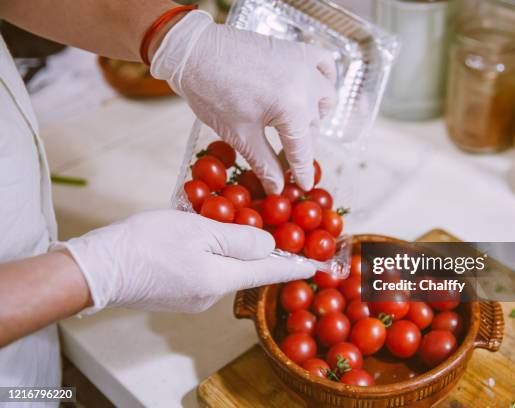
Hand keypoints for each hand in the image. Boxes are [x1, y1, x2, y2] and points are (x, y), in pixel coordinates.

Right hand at [53, 210, 314, 312]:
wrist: (98, 268)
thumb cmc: (147, 244)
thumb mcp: (198, 230)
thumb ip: (240, 239)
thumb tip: (270, 245)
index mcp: (221, 279)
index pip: (272, 272)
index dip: (298, 265)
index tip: (321, 263)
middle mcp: (212, 294)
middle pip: (250, 269)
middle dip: (265, 248)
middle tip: (278, 224)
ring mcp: (195, 297)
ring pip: (227, 268)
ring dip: (236, 246)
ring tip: (237, 220)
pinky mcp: (180, 293)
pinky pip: (208, 270)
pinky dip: (214, 252)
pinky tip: (206, 233)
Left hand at [150, 11, 336, 193]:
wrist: (194, 52)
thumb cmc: (212, 93)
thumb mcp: (240, 135)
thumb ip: (264, 163)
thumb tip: (277, 188)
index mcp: (293, 108)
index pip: (303, 149)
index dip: (302, 172)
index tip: (303, 186)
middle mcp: (306, 85)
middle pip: (314, 126)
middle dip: (302, 145)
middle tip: (285, 159)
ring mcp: (304, 64)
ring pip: (326, 98)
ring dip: (316, 116)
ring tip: (295, 126)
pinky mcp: (296, 50)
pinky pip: (325, 65)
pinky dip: (324, 80)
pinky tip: (311, 91)